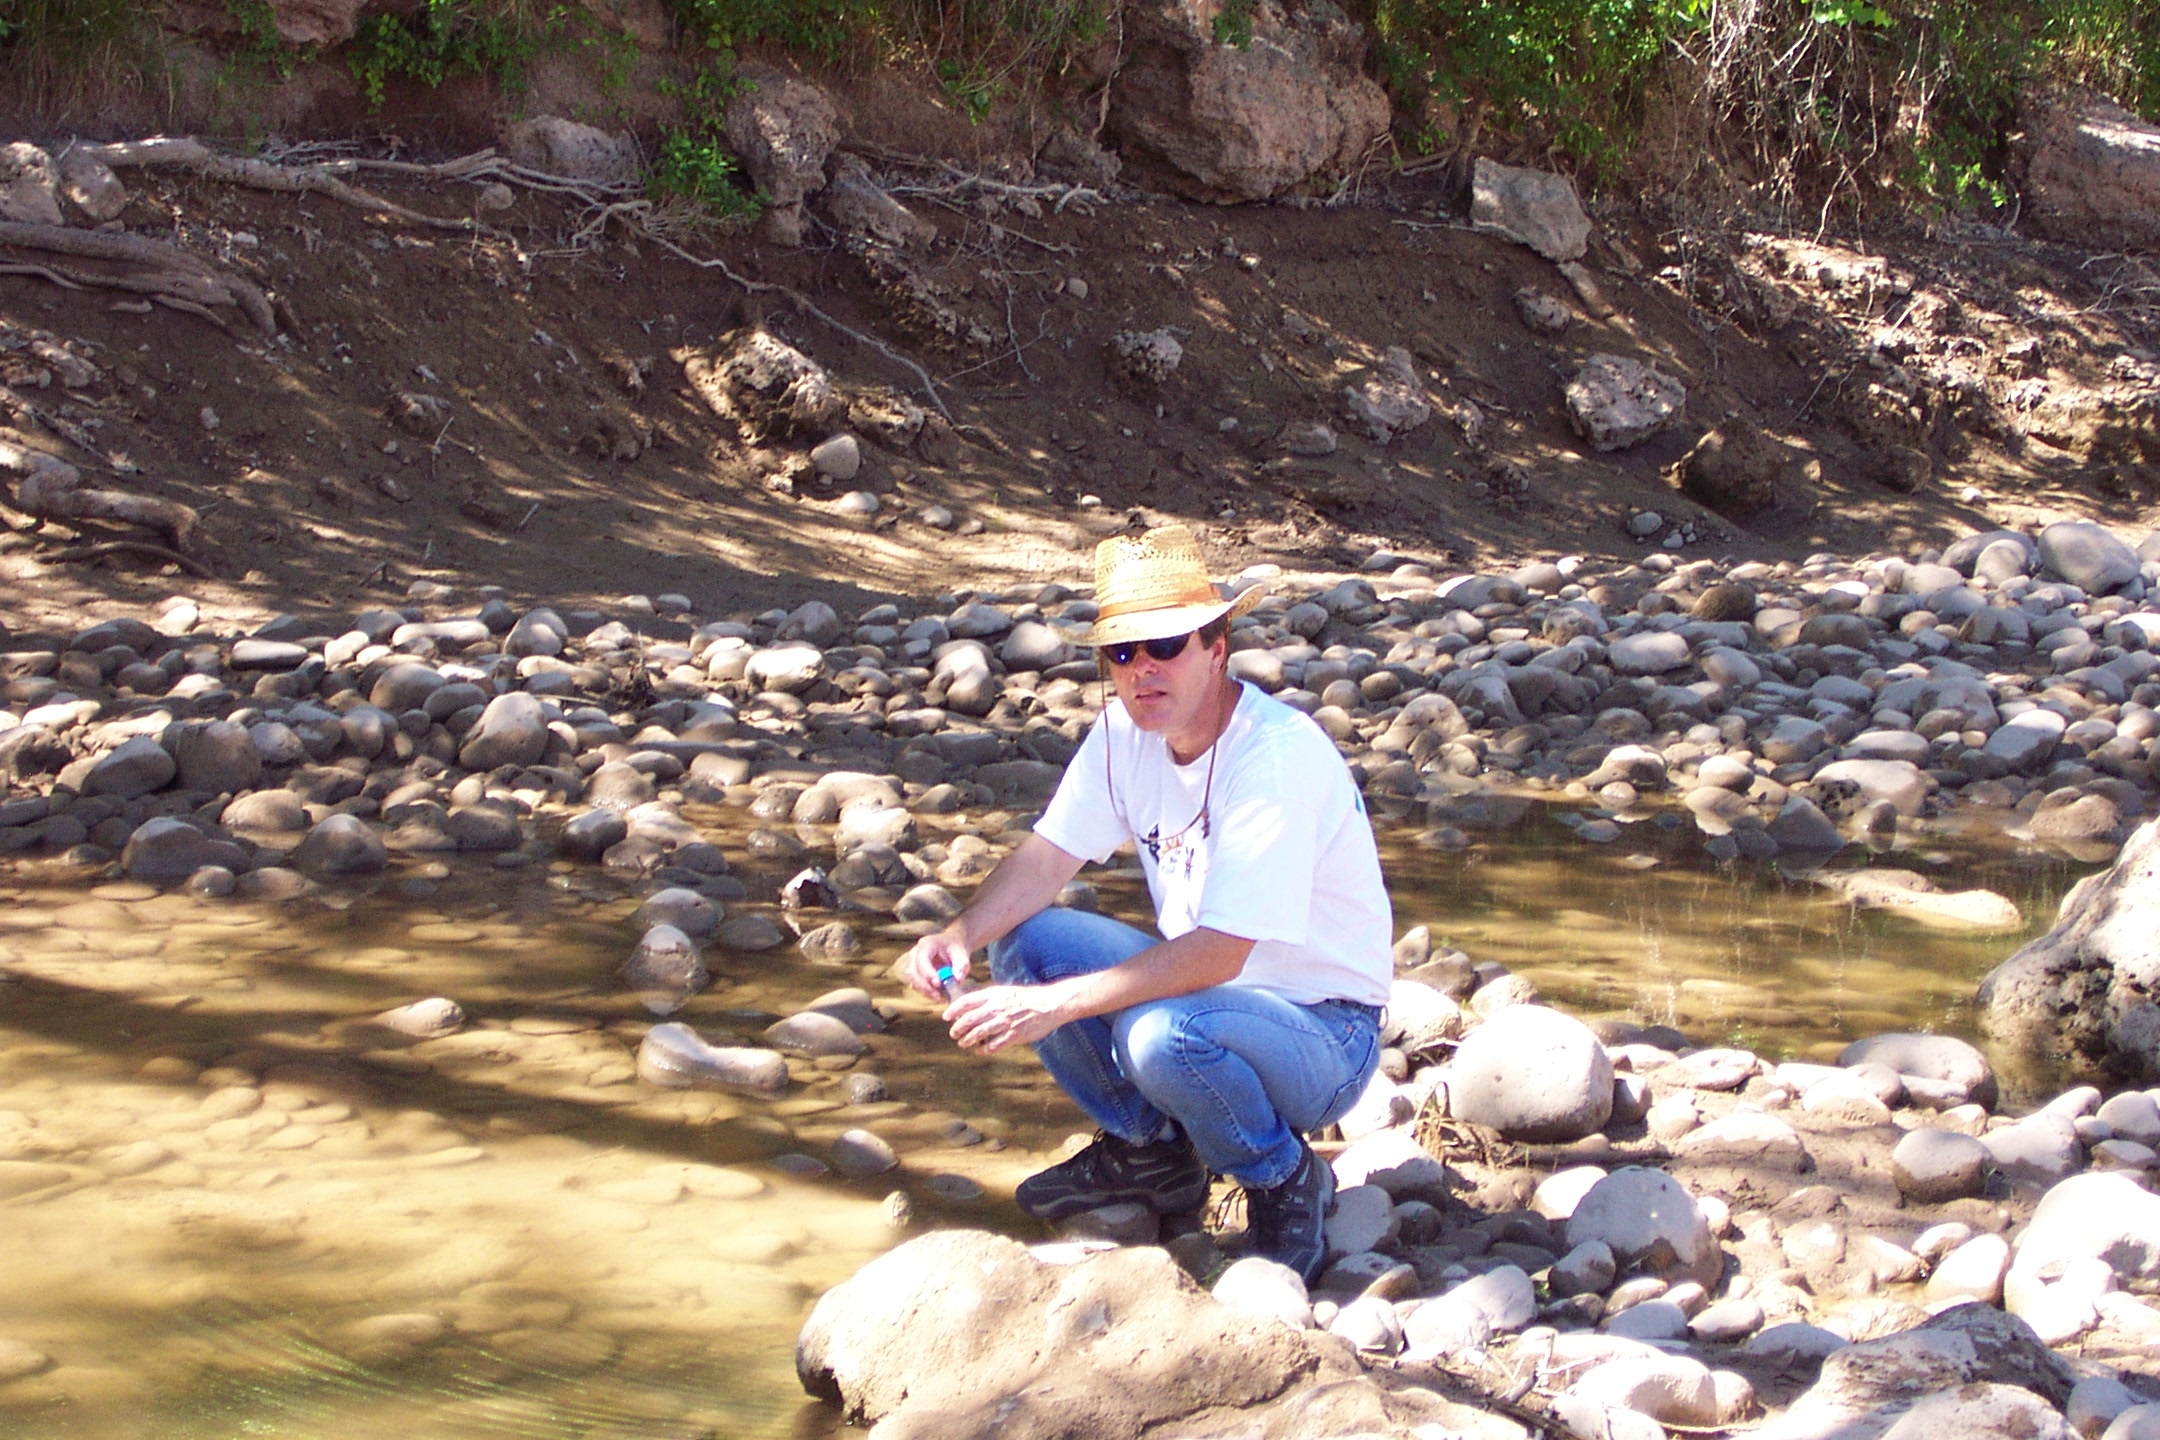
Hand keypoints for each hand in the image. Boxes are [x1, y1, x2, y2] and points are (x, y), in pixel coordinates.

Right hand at [901, 929, 968, 1002]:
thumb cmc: (956, 947)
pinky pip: (916, 984)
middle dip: (924, 986)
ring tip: (940, 998)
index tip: (938, 984)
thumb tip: (958, 979)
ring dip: (924, 991)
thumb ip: (962, 965)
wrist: (953, 945)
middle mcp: (915, 953)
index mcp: (926, 945)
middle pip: (912, 972)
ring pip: (912, 980)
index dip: (928, 973)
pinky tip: (938, 995)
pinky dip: (925, 992)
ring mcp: (913, 963)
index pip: (922, 960)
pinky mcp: (915, 973)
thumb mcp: (962, 954)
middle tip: (939, 996)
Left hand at [945, 982, 1069, 1054]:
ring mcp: (1005, 1022)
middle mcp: (997, 1007)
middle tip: (953, 1034)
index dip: (953, 1010)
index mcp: (994, 994)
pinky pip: (994, 1045)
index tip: (946, 1017)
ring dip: (967, 1040)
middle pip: (969, 1019)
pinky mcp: (1014, 1035)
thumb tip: (971, 1006)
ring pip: (978, 1033)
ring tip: (963, 1043)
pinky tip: (981, 1051)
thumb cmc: (1027, 998)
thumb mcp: (1006, 992)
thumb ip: (989, 998)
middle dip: (957, 1028)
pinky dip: (984, 1050)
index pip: (967, 1001)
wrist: (1049, 1004)